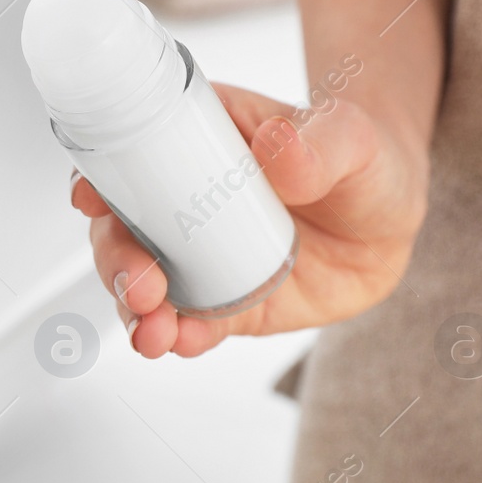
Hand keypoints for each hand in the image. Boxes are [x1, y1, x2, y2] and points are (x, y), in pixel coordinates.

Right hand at [72, 82, 428, 357]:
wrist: (392, 220)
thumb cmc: (364, 158)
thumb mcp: (351, 139)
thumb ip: (320, 144)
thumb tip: (277, 147)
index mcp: (196, 141)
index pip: (128, 156)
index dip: (98, 178)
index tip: (89, 198)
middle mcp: (182, 201)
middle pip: (122, 229)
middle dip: (116, 261)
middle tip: (140, 284)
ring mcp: (199, 256)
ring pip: (144, 283)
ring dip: (135, 310)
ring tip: (154, 332)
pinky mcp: (224, 302)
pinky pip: (190, 322)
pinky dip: (178, 337)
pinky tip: (181, 343)